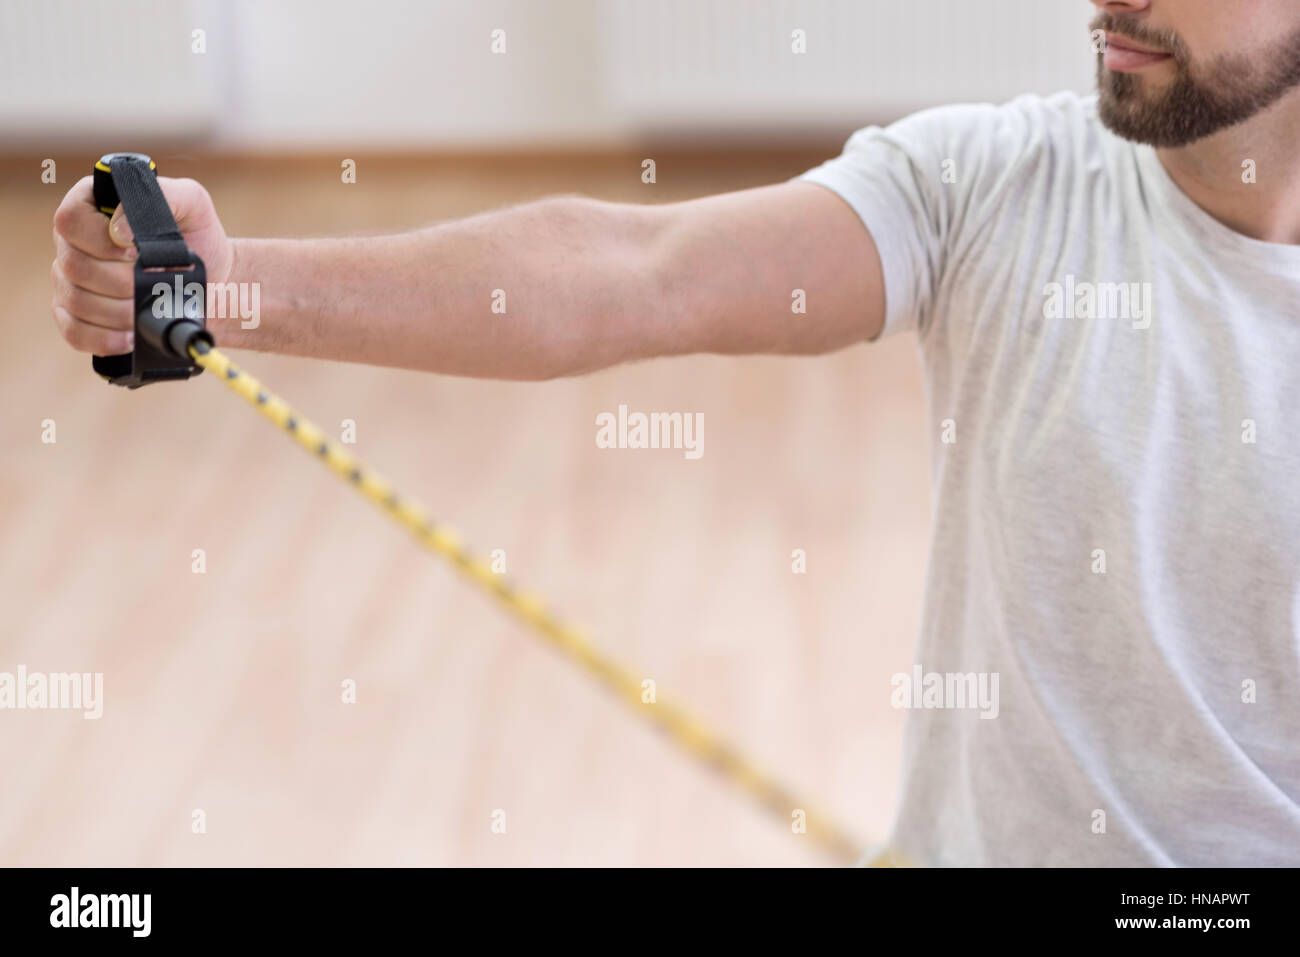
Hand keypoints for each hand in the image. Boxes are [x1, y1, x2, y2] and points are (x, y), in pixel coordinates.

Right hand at [51, 175, 233, 353]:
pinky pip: (74, 331)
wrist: (215, 282)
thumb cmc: (199, 238)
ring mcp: (71, 281)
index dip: (99, 240)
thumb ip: (162, 196)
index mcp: (92, 208)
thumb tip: (119, 229)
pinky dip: (104, 338)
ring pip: (75, 300)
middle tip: (151, 283)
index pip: (69, 220)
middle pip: (72, 265)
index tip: (135, 252)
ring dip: (117, 311)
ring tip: (147, 308)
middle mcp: (74, 243)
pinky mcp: (78, 315)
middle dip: (119, 281)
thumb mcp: (192, 204)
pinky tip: (131, 336)